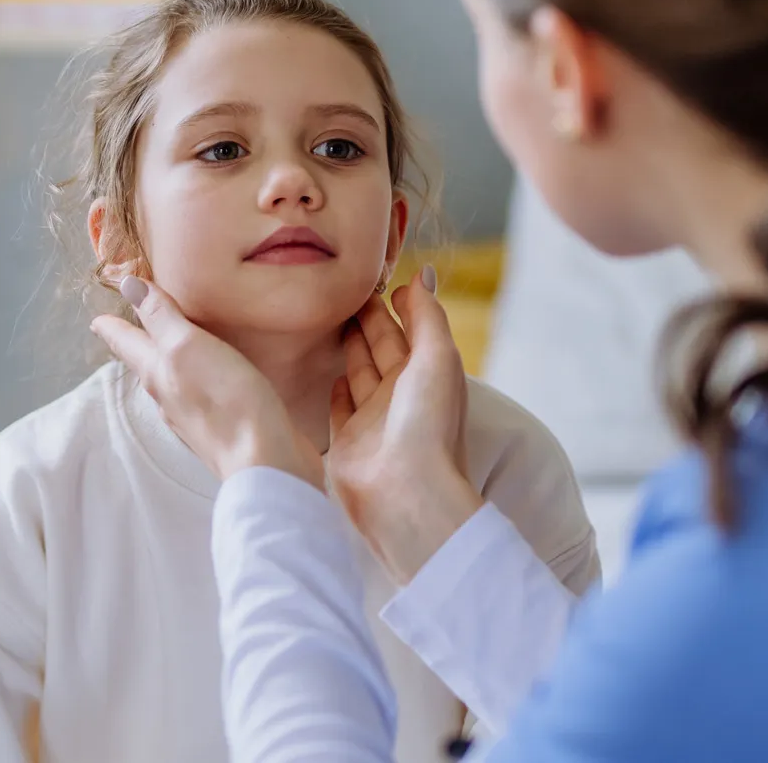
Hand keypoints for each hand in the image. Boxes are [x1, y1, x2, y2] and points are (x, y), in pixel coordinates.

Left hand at [92, 276, 325, 489]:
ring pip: (170, 381)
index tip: (97, 318)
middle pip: (145, 363)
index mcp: (156, 372)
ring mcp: (193, 415)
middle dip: (137, 343)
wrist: (262, 461)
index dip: (112, 326)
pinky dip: (195, 379)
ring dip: (166, 362)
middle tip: (130, 329)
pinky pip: (198, 395)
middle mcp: (168, 396)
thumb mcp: (188, 346)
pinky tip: (208, 378)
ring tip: (168, 348)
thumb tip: (129, 285)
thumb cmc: (224, 400)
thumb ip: (161, 317)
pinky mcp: (220, 427)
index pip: (126, 342)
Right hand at [327, 268, 484, 581]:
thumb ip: (428, 315)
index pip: (409, 329)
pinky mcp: (347, 441)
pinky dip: (337, 390)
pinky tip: (331, 373)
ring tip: (333, 320)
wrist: (406, 493)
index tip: (376, 277)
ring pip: (359, 373)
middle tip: (344, 290)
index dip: (396, 304)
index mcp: (427, 374)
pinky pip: (341, 408)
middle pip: (381, 347)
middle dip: (368, 320)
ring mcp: (373, 419)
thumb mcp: (436, 358)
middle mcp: (401, 395)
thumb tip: (423, 274)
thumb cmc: (428, 424)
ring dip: (350, 347)